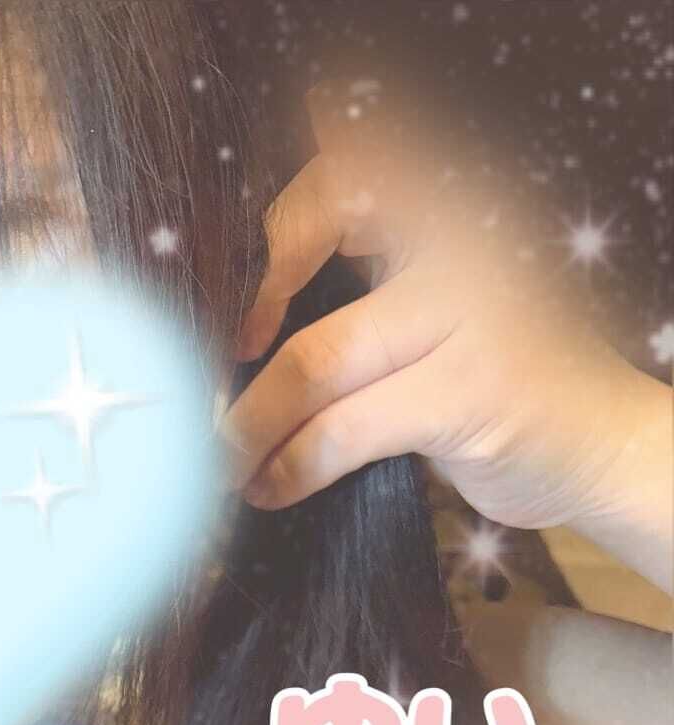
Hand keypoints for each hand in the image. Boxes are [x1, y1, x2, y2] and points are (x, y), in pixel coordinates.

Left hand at [220, 92, 666, 553]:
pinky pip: (343, 428)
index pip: (335, 159)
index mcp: (444, 193)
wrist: (594, 441)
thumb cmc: (488, 371)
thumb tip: (220, 322)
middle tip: (208, 385)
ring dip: (248, 424)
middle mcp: (459, 228)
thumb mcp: (424, 299)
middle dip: (240, 313)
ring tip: (225, 460)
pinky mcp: (468, 391)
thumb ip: (350, 282)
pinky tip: (270, 487)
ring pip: (314, 357)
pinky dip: (291, 466)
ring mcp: (469, 308)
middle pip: (315, 222)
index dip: (268, 229)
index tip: (234, 314)